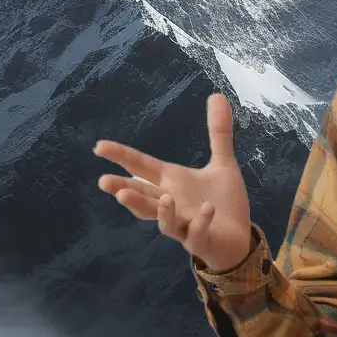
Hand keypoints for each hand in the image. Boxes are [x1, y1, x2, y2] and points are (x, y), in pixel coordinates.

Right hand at [94, 93, 253, 272]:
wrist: (238, 238)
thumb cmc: (222, 202)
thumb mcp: (223, 163)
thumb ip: (218, 132)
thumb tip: (216, 95)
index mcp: (171, 182)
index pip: (141, 167)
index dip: (121, 157)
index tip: (99, 147)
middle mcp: (171, 203)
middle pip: (143, 198)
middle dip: (124, 191)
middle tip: (104, 182)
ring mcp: (184, 225)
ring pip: (164, 221)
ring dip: (160, 211)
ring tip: (161, 198)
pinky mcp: (201, 241)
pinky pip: (196, 232)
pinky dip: (199, 222)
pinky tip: (206, 210)